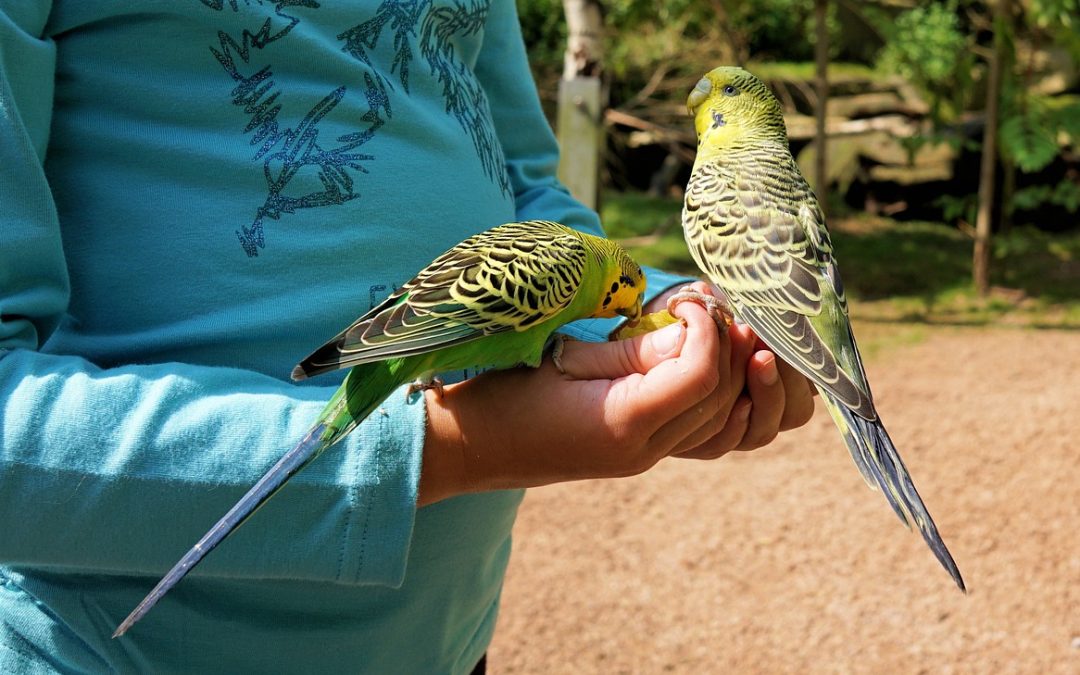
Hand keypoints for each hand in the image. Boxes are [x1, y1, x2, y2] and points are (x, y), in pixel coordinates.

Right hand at [418, 295, 811, 504]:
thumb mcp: (567, 359)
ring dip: (724, 371)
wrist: (472, 446)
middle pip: (718, 398)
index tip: (686, 300)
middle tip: (708, 306)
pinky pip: (697, 429)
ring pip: (717, 419)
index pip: (699, 375)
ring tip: (710, 329)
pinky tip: (701, 363)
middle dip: (725, 347)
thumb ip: (632, 349)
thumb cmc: (507, 394)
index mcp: (623, 422)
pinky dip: (710, 395)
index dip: (706, 331)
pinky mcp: (637, 454)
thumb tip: (688, 330)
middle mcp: (643, 450)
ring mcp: (642, 458)